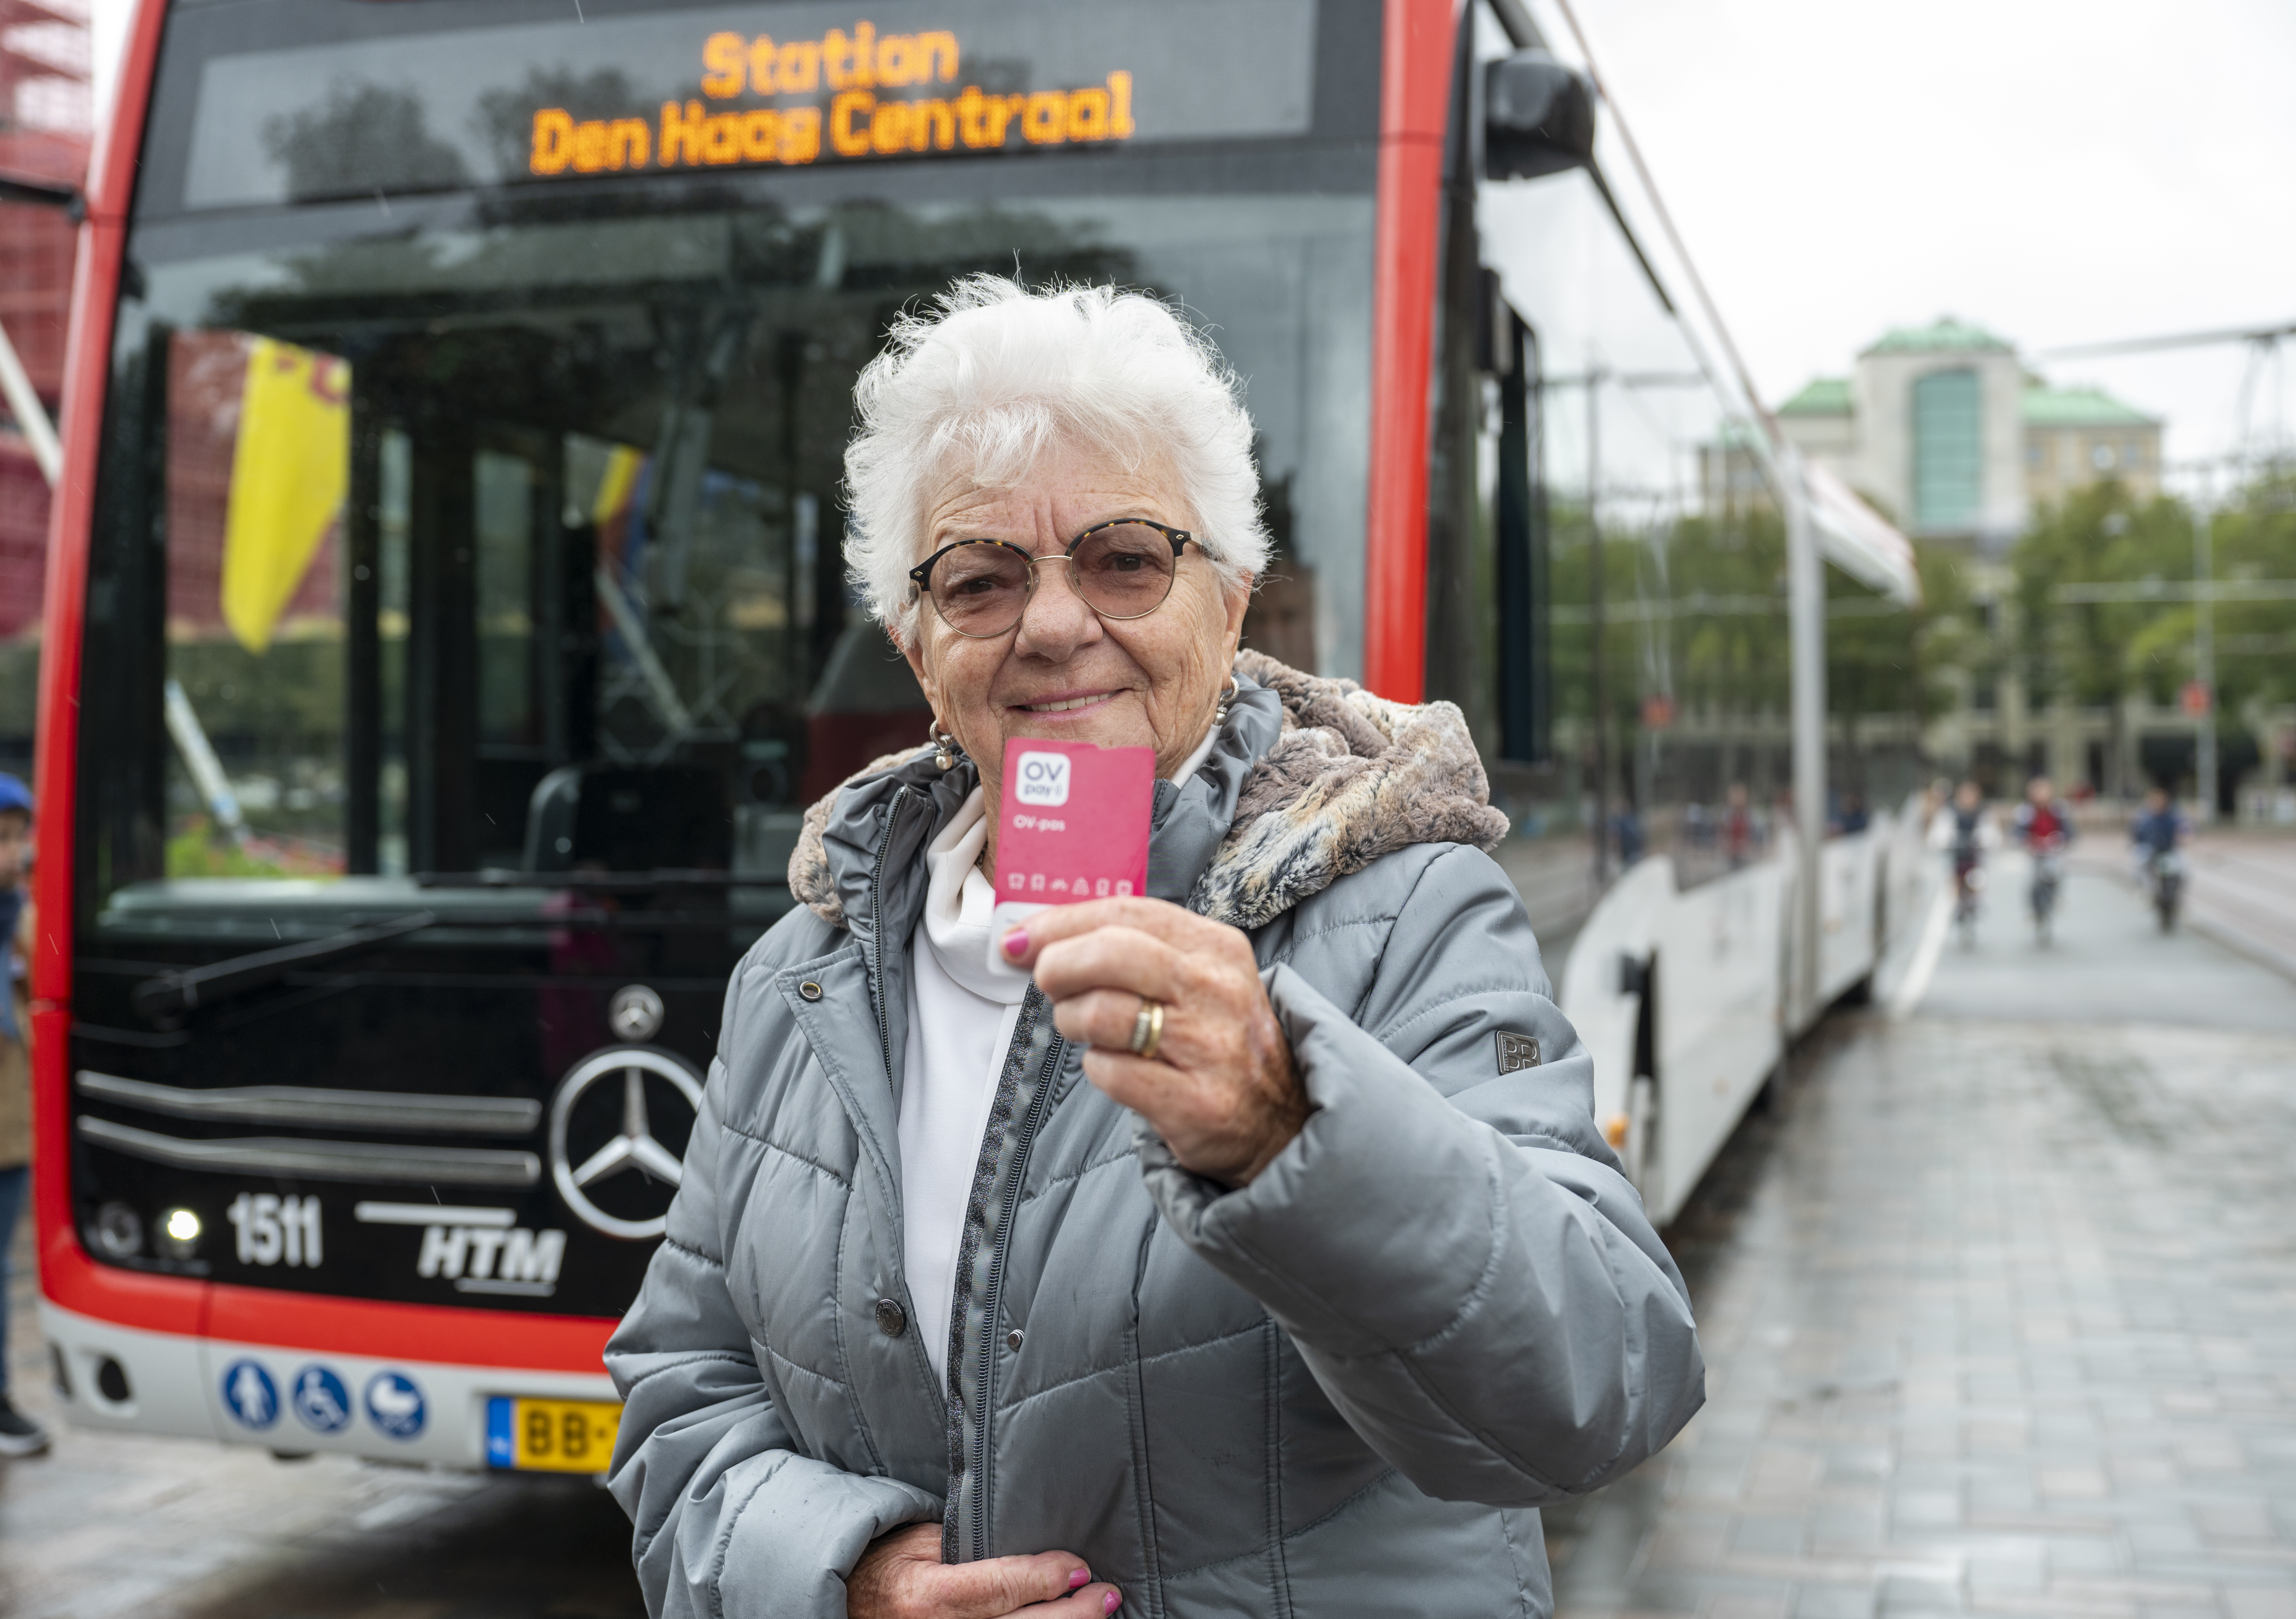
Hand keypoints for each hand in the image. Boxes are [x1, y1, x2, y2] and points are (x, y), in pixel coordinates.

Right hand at [846, 1523, 1120, 1617]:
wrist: (852, 1601)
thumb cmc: (893, 1563)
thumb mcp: (923, 1543)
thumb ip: (974, 1549)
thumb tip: (1038, 1552)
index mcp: (926, 1595)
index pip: (995, 1589)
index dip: (1043, 1580)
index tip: (1078, 1568)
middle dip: (1073, 1616)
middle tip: (1108, 1596)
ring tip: (1101, 1613)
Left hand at [1004, 897, 1307, 1186]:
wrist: (1278, 1122)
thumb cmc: (1216, 1041)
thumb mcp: (1196, 978)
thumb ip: (1130, 950)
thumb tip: (1036, 937)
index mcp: (1217, 948)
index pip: (1127, 912)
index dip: (1063, 920)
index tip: (1022, 936)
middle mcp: (1218, 991)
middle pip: (1113, 953)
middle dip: (1059, 964)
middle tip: (1045, 981)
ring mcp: (1211, 1048)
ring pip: (1105, 1013)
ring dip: (1072, 1020)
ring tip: (1082, 1028)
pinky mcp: (1196, 1102)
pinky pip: (1112, 1073)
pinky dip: (1097, 1068)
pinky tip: (1112, 1066)